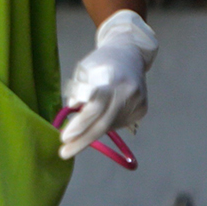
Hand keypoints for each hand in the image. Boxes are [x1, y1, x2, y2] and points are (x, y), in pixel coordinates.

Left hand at [58, 9, 157, 159]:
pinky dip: (106, 124)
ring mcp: (138, 102)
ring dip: (92, 131)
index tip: (64, 137)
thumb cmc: (101, 62)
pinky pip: (119, 123)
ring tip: (79, 131)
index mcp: (112, 79)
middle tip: (64, 152)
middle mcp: (128, 92)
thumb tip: (73, 118)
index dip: (79, 124)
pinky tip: (101, 117)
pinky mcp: (142, 109)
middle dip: (82, 140)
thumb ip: (78, 93)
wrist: (129, 54)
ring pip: (110, 126)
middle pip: (103, 123)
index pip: (94, 107)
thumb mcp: (84, 72)